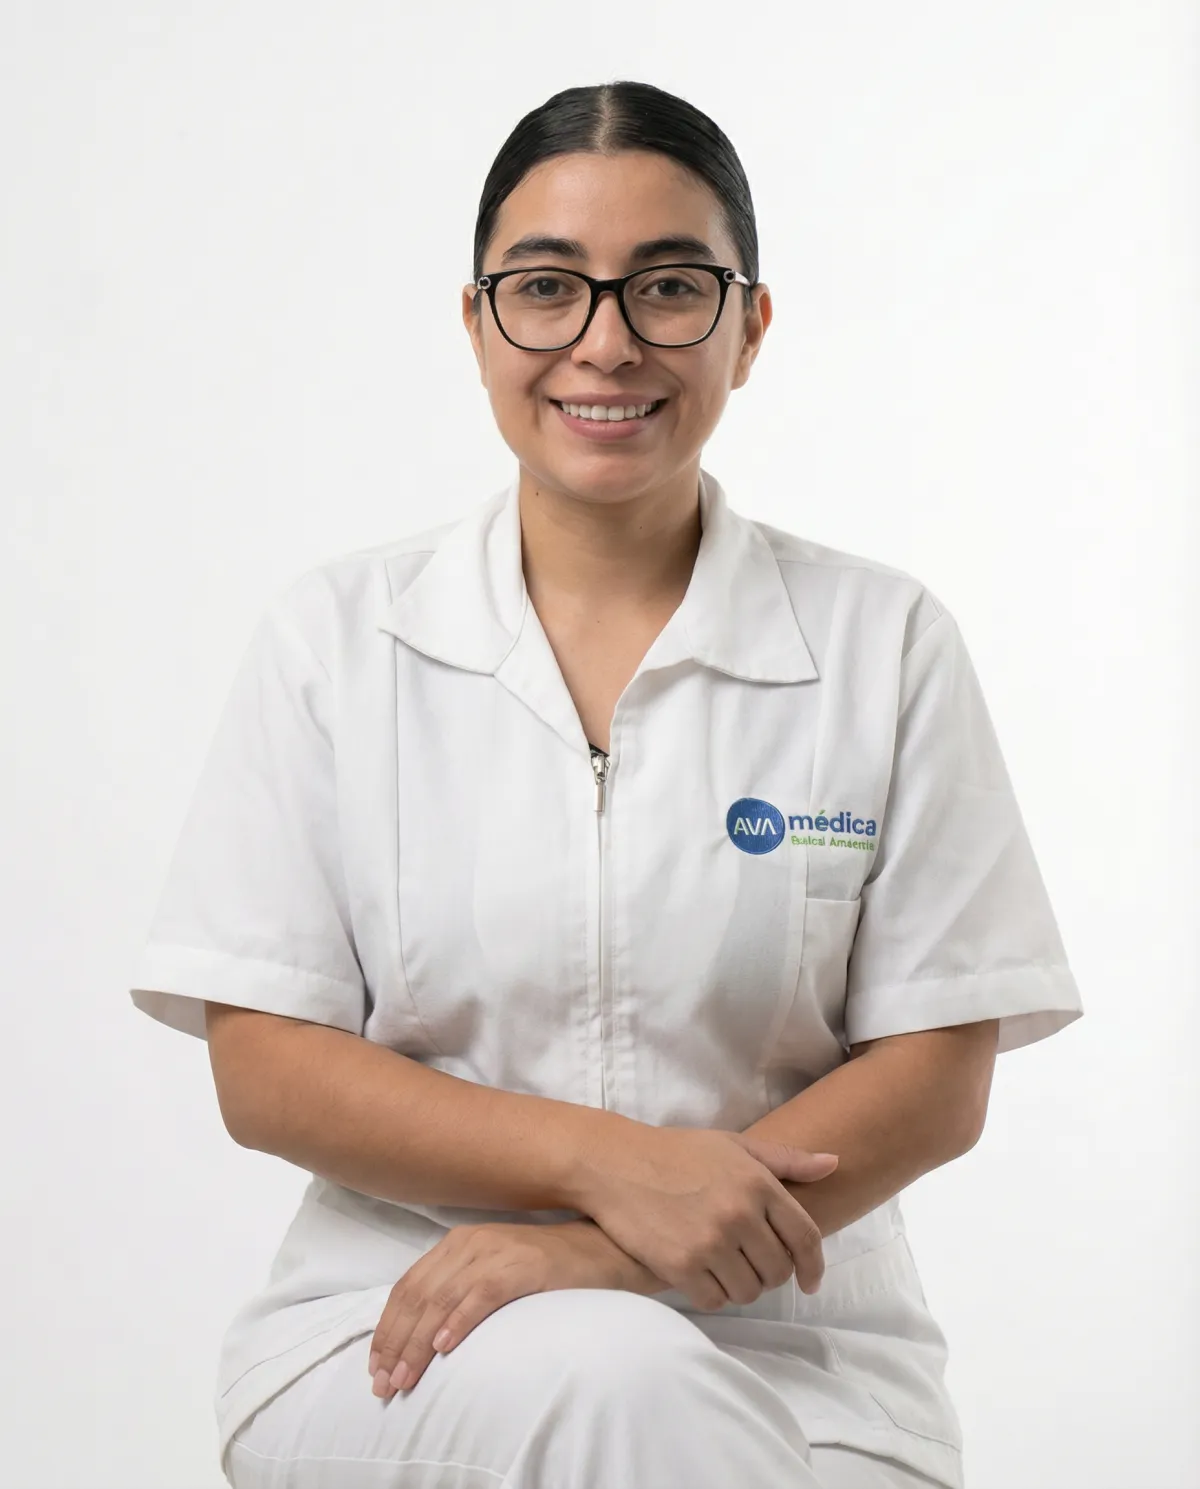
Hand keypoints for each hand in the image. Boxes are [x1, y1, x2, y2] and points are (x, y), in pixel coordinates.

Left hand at [366, 1219, 667, 1399]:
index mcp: (457, 1244)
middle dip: (395, 1344)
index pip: (407, 1287)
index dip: (386, 1330)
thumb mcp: (494, 1273)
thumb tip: (422, 1337)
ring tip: (405, 1378)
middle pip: (417, 1296)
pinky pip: (482, 1293)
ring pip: (442, 1299)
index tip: (374, 1369)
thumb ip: (459, 1291)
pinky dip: (459, 1320)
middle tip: (384, 1386)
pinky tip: (444, 1347)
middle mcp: (470, 1242)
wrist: (603, 1249)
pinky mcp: (524, 1264)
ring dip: (418, 1343)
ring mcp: (497, 1251)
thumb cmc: (548, 1270)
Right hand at [571, 1122, 837, 1310]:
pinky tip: (701, 1276)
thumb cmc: (676, 1152)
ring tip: (724, 1269)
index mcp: (758, 1183)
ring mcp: (711, 1242)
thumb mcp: (734, 1146)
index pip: (806, 1238)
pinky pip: (715, 1301)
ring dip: (741, 1287)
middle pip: (778, 1271)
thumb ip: (786, 1159)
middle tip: (749, 1265)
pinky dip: (712, 1295)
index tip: (810, 1282)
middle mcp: (740, 1214)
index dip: (814, 1266)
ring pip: (749, 1291)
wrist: (615, 1164)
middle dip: (769, 1273)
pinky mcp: (681, 1266)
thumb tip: (834, 1164)